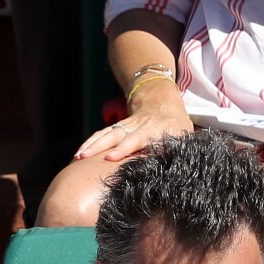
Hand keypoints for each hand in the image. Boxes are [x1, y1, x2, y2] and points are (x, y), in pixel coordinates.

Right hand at [74, 81, 193, 161]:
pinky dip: (90, 143)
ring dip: (92, 145)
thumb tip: (184, 164)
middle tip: (91, 158)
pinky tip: (79, 154)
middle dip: (105, 147)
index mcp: (157, 130)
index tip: (114, 157)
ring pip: (107, 134)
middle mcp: (139, 127)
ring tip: (79, 157)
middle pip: (120, 136)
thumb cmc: (176, 122)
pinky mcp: (118, 128)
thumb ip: (183, 145)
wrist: (160, 98)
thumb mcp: (185, 132)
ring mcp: (126, 126)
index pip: (142, 140)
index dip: (128, 148)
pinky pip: (102, 135)